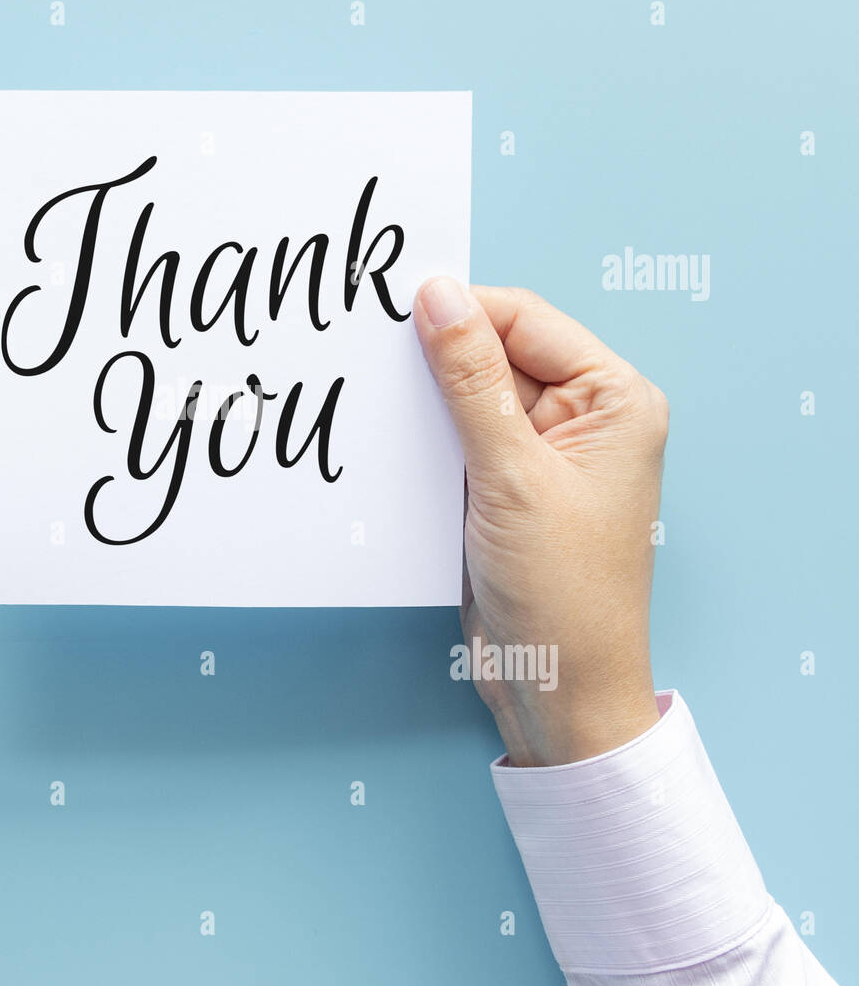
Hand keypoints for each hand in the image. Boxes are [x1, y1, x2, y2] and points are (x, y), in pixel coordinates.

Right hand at [413, 280, 666, 766]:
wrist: (557, 691)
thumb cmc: (564, 592)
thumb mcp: (512, 476)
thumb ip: (471, 381)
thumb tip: (437, 295)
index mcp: (614, 399)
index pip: (525, 319)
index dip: (460, 310)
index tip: (392, 307)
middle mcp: (583, 418)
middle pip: (496, 353)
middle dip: (437, 358)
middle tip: (371, 355)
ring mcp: (541, 455)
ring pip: (469, 398)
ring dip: (425, 403)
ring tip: (375, 403)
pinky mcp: (505, 489)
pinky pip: (458, 441)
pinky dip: (424, 441)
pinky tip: (388, 444)